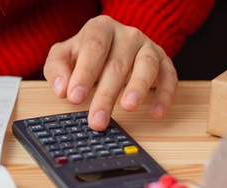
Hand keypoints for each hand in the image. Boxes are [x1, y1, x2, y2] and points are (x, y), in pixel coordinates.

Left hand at [44, 15, 176, 130]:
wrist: (110, 44)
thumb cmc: (83, 53)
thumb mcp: (62, 55)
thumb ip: (56, 69)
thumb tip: (62, 89)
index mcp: (100, 28)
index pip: (94, 48)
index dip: (84, 74)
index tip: (75, 97)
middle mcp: (127, 34)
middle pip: (117, 64)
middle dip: (106, 95)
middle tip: (97, 120)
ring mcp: (147, 46)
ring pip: (146, 65)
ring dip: (138, 88)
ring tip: (128, 107)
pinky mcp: (163, 60)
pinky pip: (169, 76)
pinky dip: (165, 94)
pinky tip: (156, 113)